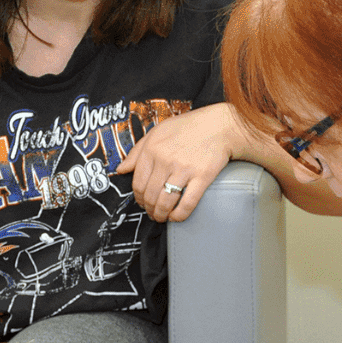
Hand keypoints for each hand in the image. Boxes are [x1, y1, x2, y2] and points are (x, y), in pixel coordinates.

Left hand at [117, 103, 247, 221]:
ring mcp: (184, 169)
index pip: (137, 183)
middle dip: (149, 209)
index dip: (138, 198)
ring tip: (162, 217)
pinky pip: (186, 203)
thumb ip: (137, 151)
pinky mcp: (202, 176)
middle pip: (149, 195)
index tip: (142, 203)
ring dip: (161, 215)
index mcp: (152, 149)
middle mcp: (165, 159)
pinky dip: (179, 215)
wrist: (220, 125)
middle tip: (152, 213)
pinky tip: (177, 216)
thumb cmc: (189, 127)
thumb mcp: (157, 132)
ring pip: (165, 202)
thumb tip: (120, 169)